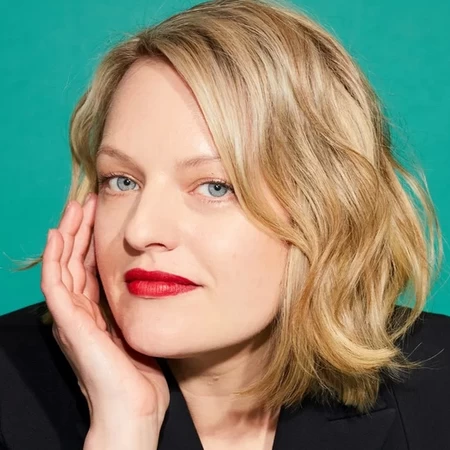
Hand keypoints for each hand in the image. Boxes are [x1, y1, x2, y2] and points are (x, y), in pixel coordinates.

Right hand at [40, 193, 169, 444]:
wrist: (135, 410)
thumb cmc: (143, 374)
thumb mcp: (144, 329)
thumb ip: (143, 306)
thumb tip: (158, 283)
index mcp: (98, 312)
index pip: (90, 267)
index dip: (94, 239)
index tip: (104, 213)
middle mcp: (82, 312)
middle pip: (75, 262)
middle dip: (81, 230)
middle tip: (87, 201)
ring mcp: (73, 319)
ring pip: (63, 267)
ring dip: (67, 236)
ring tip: (75, 208)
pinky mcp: (71, 326)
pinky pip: (56, 286)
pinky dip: (55, 260)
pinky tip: (59, 236)